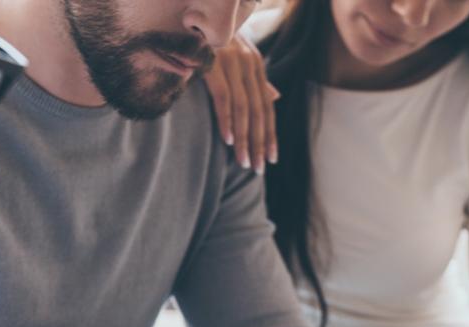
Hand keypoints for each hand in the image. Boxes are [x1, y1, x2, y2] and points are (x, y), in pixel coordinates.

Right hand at [203, 32, 278, 173]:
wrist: (193, 16)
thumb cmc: (211, 41)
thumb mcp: (238, 59)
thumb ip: (255, 80)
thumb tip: (275, 97)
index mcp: (255, 65)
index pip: (267, 107)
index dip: (270, 134)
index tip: (271, 158)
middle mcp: (248, 63)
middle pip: (258, 112)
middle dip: (259, 142)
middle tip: (257, 168)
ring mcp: (231, 63)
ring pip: (243, 109)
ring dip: (244, 139)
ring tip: (243, 162)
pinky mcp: (213, 64)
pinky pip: (223, 98)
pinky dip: (226, 120)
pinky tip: (229, 140)